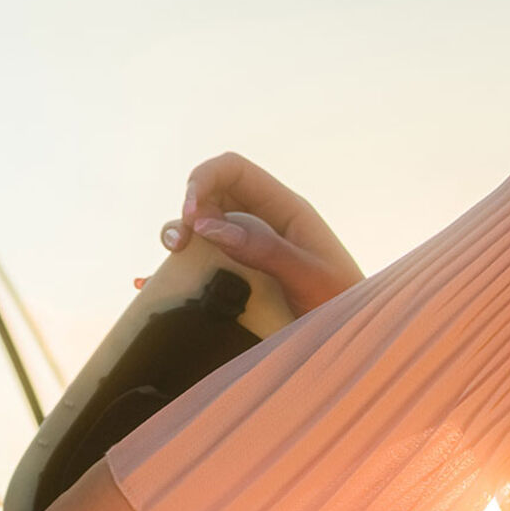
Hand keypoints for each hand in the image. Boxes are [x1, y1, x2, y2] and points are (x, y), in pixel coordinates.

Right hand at [153, 152, 365, 316]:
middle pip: (212, 196)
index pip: (235, 171)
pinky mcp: (243, 278)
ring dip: (180, 237)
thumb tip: (210, 226)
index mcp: (286, 210)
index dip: (204, 180)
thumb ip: (265, 251)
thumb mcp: (310, 277)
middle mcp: (265, 223)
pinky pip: (204, 264)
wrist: (358, 339)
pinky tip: (151, 284)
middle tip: (178, 245)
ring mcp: (252, 250)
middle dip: (187, 211)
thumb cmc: (345, 304)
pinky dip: (177, 270)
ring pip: (204, 229)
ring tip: (170, 258)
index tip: (191, 217)